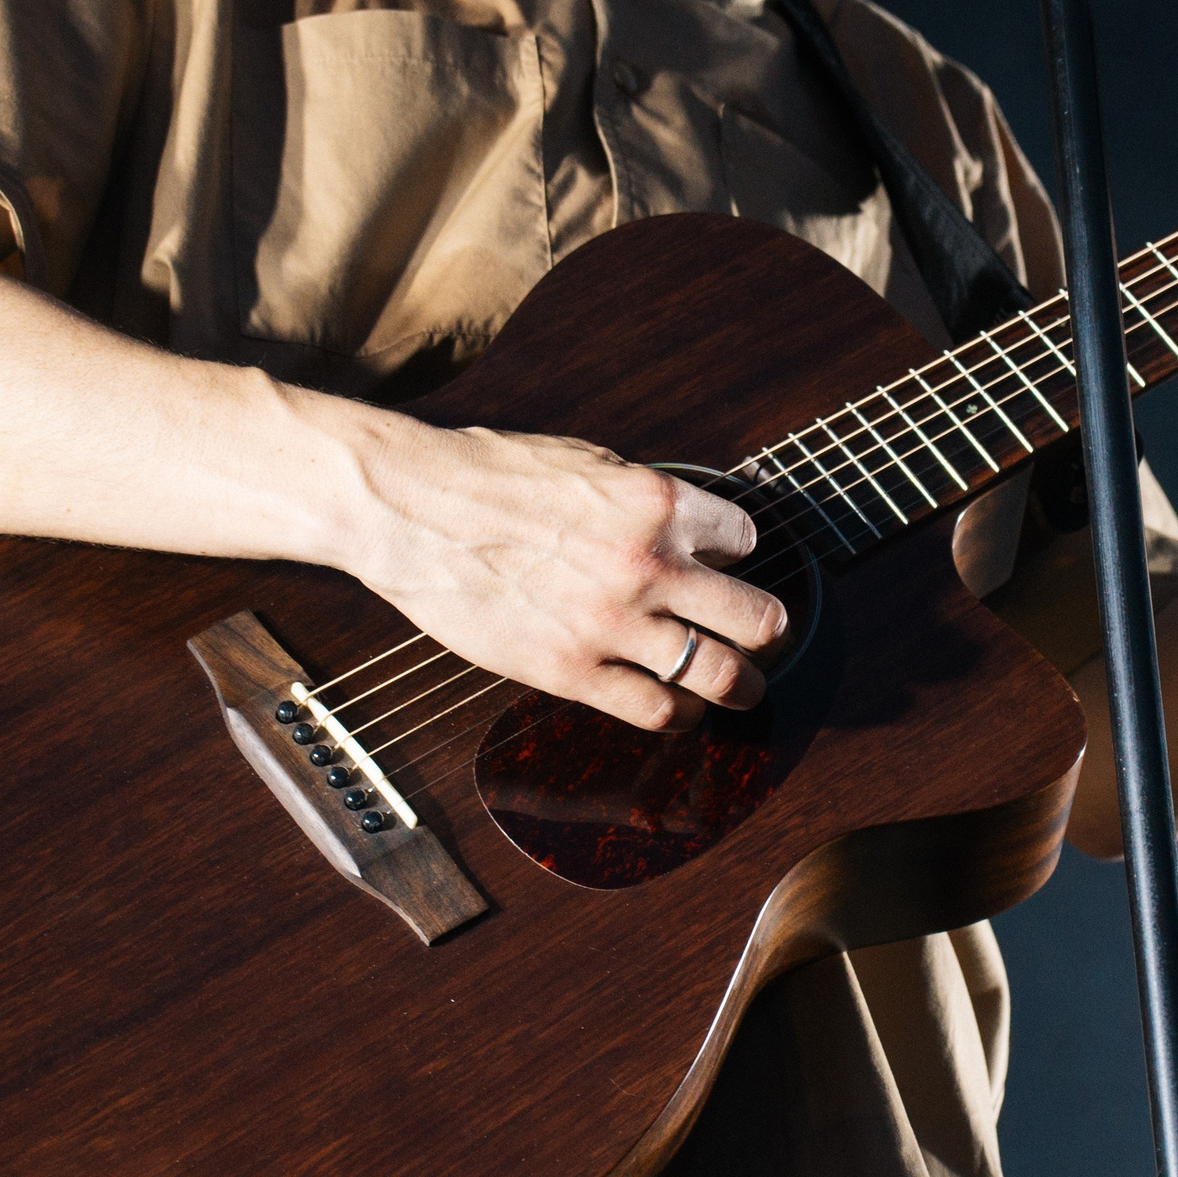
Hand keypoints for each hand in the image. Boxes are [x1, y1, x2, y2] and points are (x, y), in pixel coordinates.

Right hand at [337, 421, 787, 730]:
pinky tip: (676, 708)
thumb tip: (684, 526)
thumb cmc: (488, 476)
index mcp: (656, 502)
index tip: (721, 565)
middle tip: (764, 638)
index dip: (735, 554)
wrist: (409, 508)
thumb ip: (643, 500)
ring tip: (740, 688)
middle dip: (768, 631)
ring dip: (740, 686)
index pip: (744, 540)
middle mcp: (648, 565)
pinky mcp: (572, 671)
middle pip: (758, 618)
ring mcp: (613, 624)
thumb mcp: (586, 461)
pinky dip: (678, 715)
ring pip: (721, 675)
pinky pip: (656, 711)